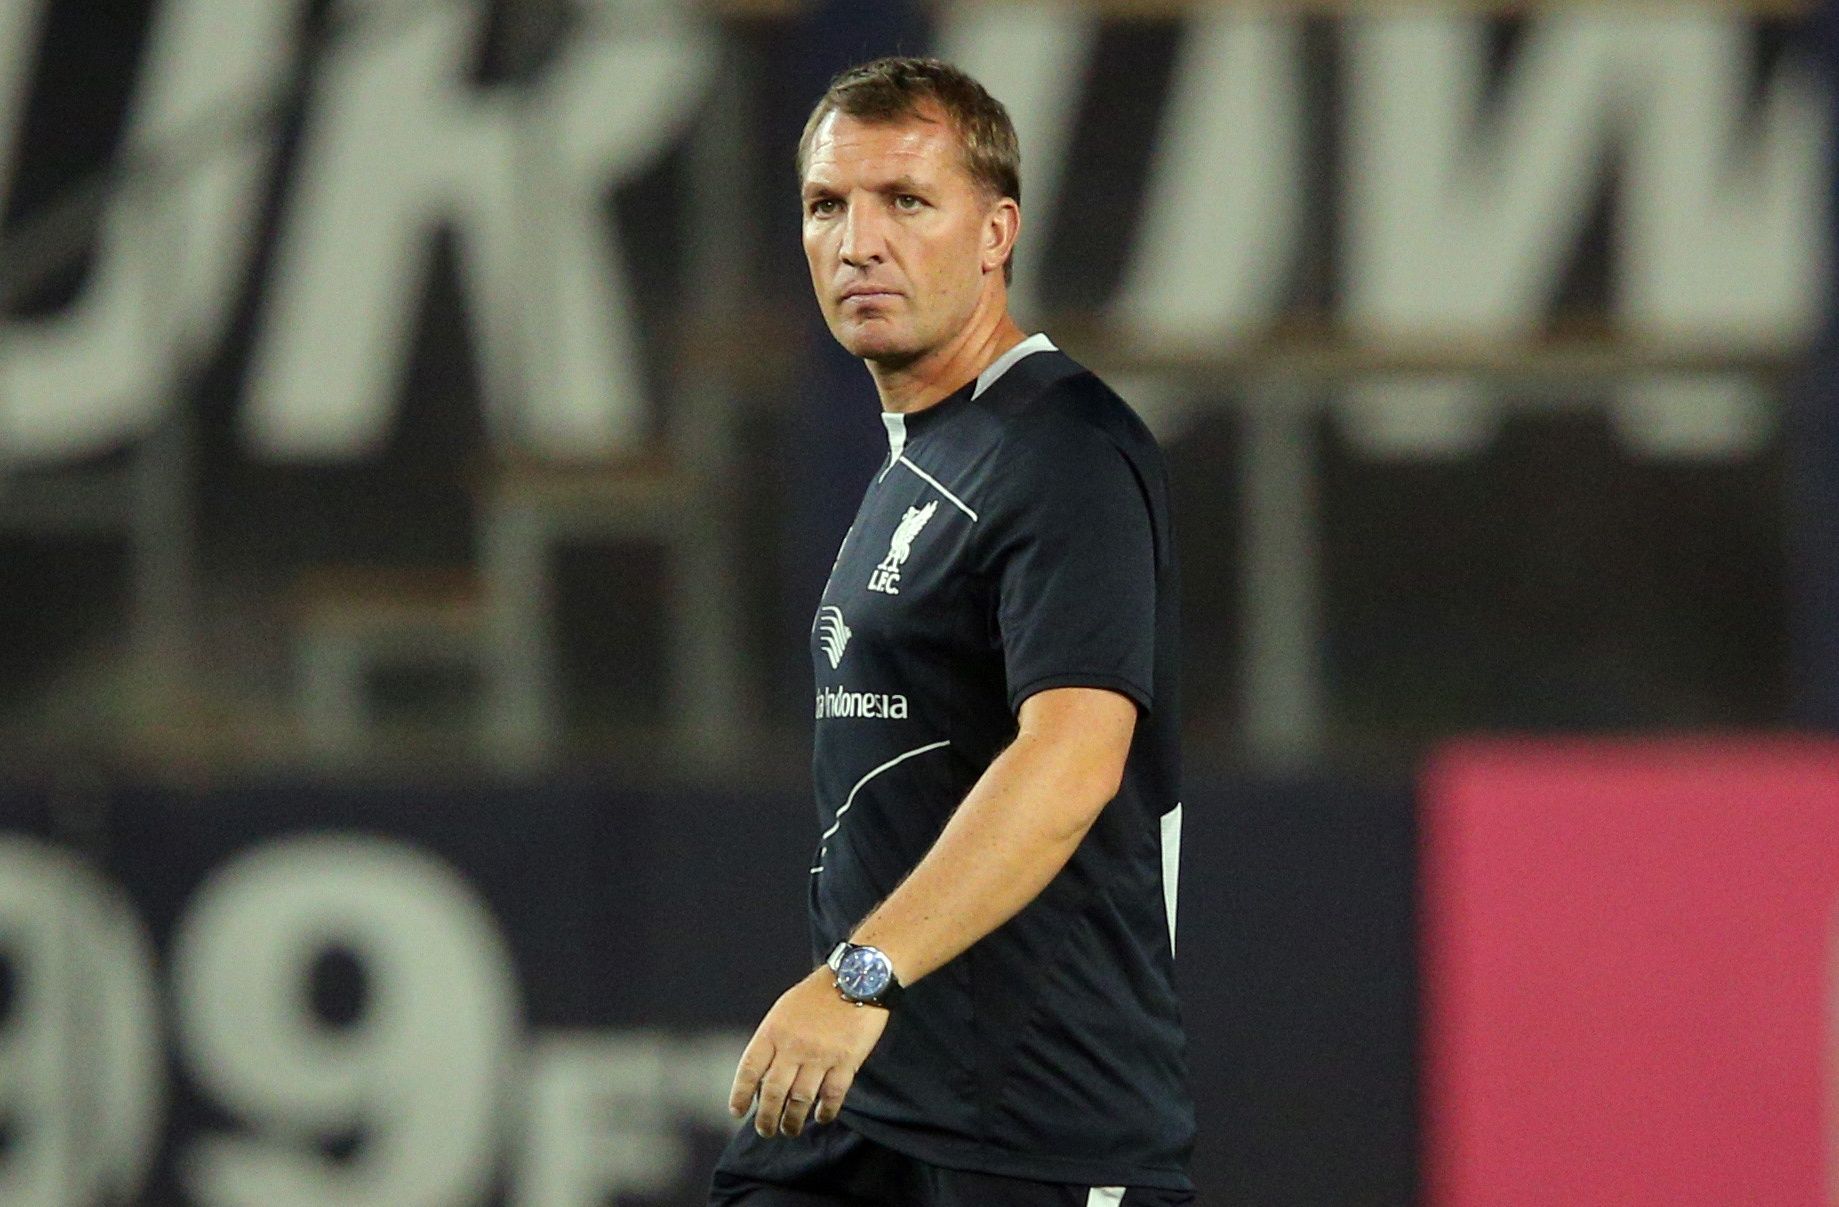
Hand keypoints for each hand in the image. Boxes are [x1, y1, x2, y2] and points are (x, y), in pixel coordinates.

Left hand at [728, 966, 890, 1137]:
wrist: (857, 977)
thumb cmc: (818, 993)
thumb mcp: (784, 1009)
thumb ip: (773, 1039)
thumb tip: (763, 1074)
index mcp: (773, 1030)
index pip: (749, 1069)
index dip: (741, 1094)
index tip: (738, 1111)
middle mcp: (793, 1046)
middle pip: (773, 1092)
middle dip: (766, 1117)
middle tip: (766, 1130)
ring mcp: (820, 1055)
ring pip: (800, 1100)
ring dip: (793, 1120)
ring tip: (790, 1129)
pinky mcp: (846, 1061)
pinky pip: (832, 1095)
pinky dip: (825, 1111)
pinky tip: (821, 1116)